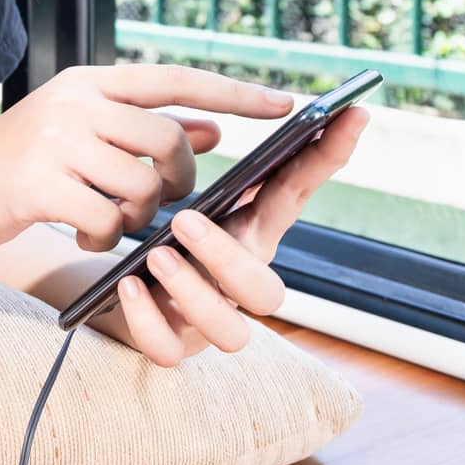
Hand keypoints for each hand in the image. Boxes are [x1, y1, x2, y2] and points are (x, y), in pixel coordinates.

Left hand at [89, 103, 370, 366]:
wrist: (111, 287)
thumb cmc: (161, 234)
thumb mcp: (182, 192)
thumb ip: (194, 159)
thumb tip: (213, 124)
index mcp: (249, 235)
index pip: (295, 196)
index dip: (327, 157)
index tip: (353, 113)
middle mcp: (236, 285)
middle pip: (265, 292)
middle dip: (228, 258)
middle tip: (184, 220)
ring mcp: (206, 322)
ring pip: (229, 332)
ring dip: (193, 292)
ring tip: (155, 255)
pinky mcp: (169, 345)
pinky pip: (168, 351)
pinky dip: (148, 321)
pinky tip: (128, 286)